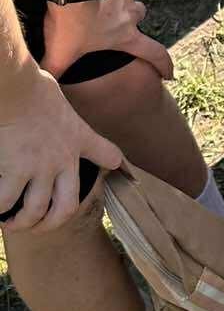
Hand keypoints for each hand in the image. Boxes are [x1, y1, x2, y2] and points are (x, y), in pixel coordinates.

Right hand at [0, 62, 121, 230]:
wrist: (15, 87)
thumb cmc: (31, 85)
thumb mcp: (58, 98)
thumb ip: (57, 110)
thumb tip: (45, 97)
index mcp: (77, 137)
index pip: (106, 153)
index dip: (116, 164)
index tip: (125, 172)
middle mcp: (63, 159)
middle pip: (66, 206)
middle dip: (52, 222)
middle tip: (40, 225)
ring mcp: (40, 168)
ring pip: (35, 210)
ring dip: (22, 221)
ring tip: (11, 222)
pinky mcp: (16, 171)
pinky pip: (6, 201)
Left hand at [40, 0, 173, 82]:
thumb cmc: (71, 21)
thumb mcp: (60, 52)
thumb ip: (55, 70)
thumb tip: (46, 84)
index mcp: (126, 36)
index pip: (154, 54)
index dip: (163, 65)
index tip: (168, 74)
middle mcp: (131, 14)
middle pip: (142, 16)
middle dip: (133, 19)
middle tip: (116, 24)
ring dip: (117, 1)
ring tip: (96, 3)